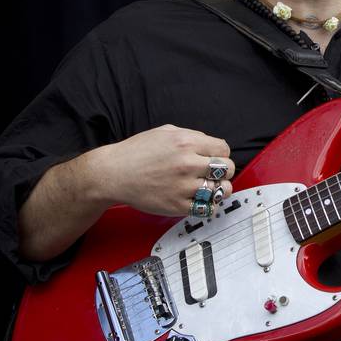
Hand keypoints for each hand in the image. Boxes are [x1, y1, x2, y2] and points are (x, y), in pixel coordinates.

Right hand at [92, 124, 234, 216]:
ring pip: (222, 190)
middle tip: (213, 174)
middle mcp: (188, 163)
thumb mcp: (165, 132)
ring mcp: (184, 186)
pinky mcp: (178, 205)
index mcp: (186, 142)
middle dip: (223, 171)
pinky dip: (207, 205)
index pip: (224, 149)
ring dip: (219, 189)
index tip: (213, 159)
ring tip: (209, 187)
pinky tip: (200, 199)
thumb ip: (192, 136)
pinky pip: (207, 208)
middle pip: (228, 169)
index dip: (220, 154)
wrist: (113, 174)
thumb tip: (211, 145)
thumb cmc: (136, 152)